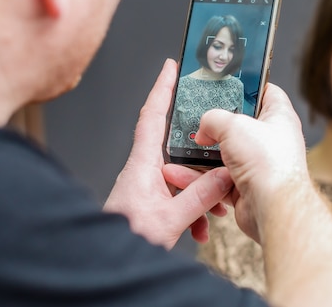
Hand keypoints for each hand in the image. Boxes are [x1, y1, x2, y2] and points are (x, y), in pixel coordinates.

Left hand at [104, 59, 232, 248]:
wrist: (106, 265)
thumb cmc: (127, 240)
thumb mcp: (170, 219)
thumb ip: (199, 197)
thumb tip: (224, 175)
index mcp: (143, 166)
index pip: (152, 116)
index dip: (161, 89)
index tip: (171, 67)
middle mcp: (145, 171)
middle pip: (175, 144)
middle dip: (200, 147)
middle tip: (219, 137)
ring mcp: (149, 187)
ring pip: (182, 175)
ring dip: (202, 190)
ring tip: (217, 209)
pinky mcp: (152, 201)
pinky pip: (178, 195)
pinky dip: (193, 209)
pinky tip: (202, 228)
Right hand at [188, 83, 309, 242]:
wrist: (273, 207)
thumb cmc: (270, 164)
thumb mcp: (234, 125)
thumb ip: (214, 118)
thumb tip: (204, 127)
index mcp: (279, 117)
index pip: (266, 92)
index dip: (248, 85)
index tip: (228, 83)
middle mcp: (270, 141)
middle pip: (239, 125)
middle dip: (216, 124)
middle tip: (197, 119)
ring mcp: (257, 165)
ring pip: (224, 154)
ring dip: (203, 154)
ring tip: (183, 147)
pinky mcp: (244, 186)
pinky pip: (217, 178)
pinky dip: (201, 178)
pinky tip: (184, 173)